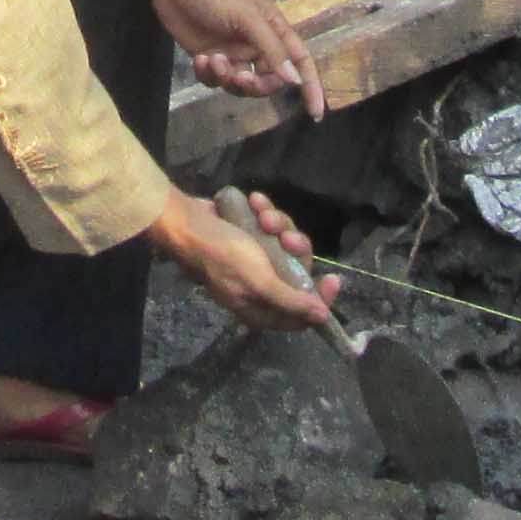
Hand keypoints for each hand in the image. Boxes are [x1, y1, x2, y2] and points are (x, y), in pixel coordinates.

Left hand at [142, 0, 324, 118]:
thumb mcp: (248, 17)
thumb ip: (272, 49)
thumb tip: (294, 81)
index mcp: (274, 30)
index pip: (299, 61)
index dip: (310, 87)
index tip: (316, 114)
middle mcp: (256, 45)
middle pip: (269, 80)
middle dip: (256, 85)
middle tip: (240, 77)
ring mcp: (232, 53)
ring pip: (240, 85)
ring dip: (227, 78)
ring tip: (212, 60)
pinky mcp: (210, 59)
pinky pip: (216, 81)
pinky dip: (208, 75)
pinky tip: (199, 59)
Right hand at [149, 184, 340, 334]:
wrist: (187, 221)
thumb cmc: (222, 255)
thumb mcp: (258, 282)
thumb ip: (291, 301)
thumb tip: (322, 318)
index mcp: (261, 308)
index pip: (301, 314)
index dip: (320, 299)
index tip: (333, 279)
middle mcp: (261, 287)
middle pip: (298, 272)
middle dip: (295, 248)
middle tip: (284, 236)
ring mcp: (256, 261)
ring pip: (287, 244)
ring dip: (279, 225)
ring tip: (262, 215)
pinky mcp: (251, 237)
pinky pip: (272, 226)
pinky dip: (266, 212)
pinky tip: (255, 201)